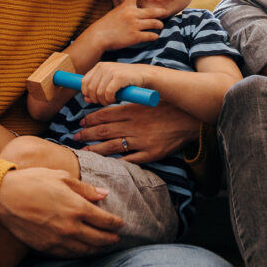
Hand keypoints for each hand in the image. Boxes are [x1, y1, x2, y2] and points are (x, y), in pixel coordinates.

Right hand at [0, 167, 122, 255]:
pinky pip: (69, 254)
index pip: (105, 220)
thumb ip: (85, 189)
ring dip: (98, 249)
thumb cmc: (31, 181)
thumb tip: (104, 194)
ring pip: (86, 250)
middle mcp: (71, 226)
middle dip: (111, 239)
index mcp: (78, 207)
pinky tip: (84, 251)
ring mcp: (58, 239)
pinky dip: (80, 254)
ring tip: (104, 247)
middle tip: (116, 238)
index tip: (120, 224)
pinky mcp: (46, 247)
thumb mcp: (61, 177)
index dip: (115, 223)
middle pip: (99, 239)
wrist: (2, 197)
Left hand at [72, 100, 199, 162]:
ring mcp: (142, 141)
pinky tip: (106, 164)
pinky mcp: (151, 153)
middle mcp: (135, 126)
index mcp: (133, 111)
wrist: (192, 120)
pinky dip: (116, 162)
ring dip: (95, 149)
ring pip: (112, 146)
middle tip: (74, 137)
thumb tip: (110, 107)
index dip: (91, 119)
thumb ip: (130, 105)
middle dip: (87, 134)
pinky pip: (130, 160)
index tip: (80, 122)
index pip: (105, 115)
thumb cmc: (170, 108)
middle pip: (104, 131)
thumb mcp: (149, 101)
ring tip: (83, 151)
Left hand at [81, 61, 153, 105]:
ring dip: (104, 101)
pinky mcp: (119, 77)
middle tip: (104, 102)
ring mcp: (111, 71)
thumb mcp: (109, 82)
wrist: (144, 75)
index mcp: (99, 66)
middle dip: (96, 99)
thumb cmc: (126, 80)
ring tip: (110, 101)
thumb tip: (85, 99)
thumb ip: (97, 89)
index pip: (84, 82)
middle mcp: (103, 67)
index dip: (87, 94)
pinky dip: (110, 99)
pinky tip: (115, 99)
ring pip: (99, 92)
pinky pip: (108, 93)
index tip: (95, 99)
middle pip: (90, 89)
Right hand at [94, 0, 162, 50]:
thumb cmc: (105, 25)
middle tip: (165, 12)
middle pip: (153, 11)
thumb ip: (125, 10)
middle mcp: (132, 14)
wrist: (98, 37)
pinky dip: (154, 36)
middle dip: (161, 12)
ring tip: (160, 25)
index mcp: (125, 6)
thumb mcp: (115, 12)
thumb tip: (135, 11)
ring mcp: (134, 25)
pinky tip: (154, 36)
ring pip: (155, 23)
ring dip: (159, 25)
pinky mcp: (135, 37)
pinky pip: (151, 35)